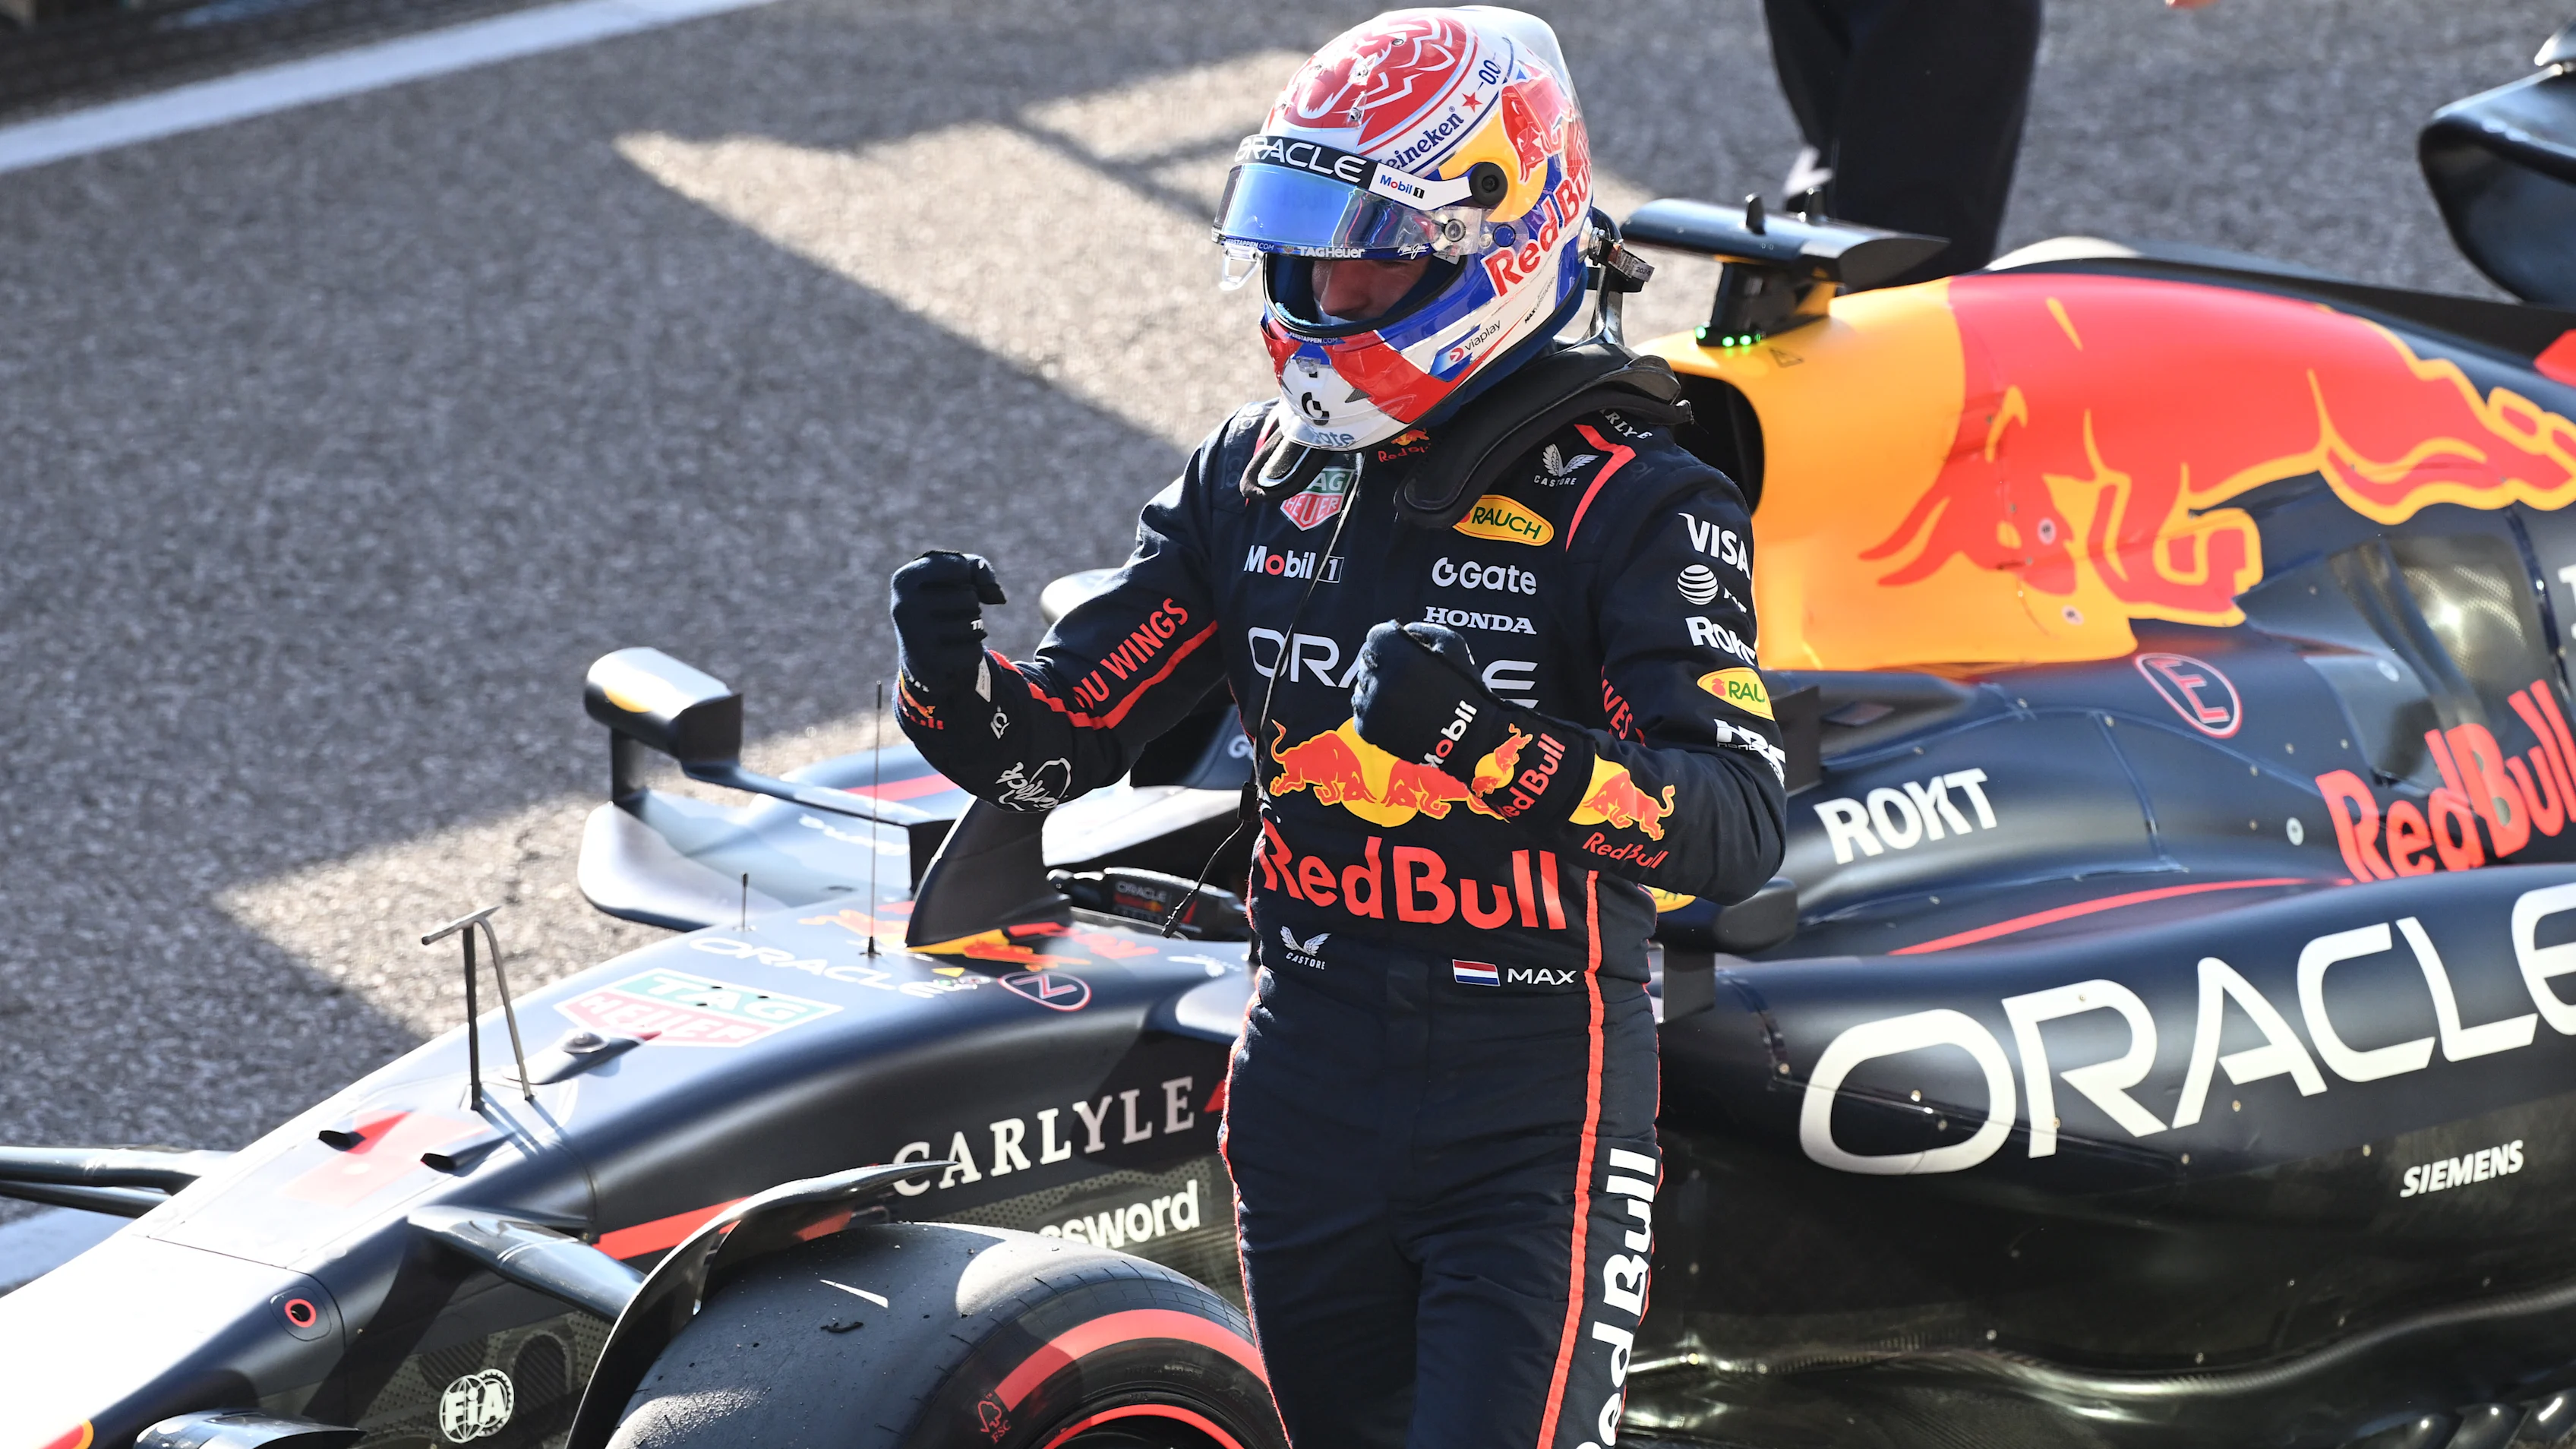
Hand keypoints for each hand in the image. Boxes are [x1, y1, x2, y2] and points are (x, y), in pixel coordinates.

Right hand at [890, 551, 1005, 693]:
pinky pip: (974, 652)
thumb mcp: (951, 575)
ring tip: (955, 630)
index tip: (949, 585)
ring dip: (974, 627)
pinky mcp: (930, 662)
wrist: (918, 649)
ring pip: (974, 625)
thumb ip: (978, 567)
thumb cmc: (939, 601)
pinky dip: (973, 650)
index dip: (964, 576)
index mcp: (904, 579)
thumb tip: (998, 597)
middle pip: (969, 598)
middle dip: (971, 604)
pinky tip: (956, 650)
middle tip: (952, 612)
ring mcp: (915, 636)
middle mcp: (904, 606)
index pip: (958, 567)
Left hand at [1350, 621, 1504, 778]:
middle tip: (1406, 677)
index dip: (1390, 641)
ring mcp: (1371, 706)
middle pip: (1367, 660)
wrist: (1467, 736)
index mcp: (1400, 656)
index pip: (1376, 636)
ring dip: (1377, 686)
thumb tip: (1400, 631)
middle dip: (1384, 663)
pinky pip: (1361, 709)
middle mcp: (1381, 680)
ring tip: (1403, 697)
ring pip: (1362, 685)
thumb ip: (1422, 630)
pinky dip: (1374, 709)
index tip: (1401, 651)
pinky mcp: (1367, 728)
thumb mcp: (1452, 644)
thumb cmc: (1463, 687)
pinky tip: (1397, 712)